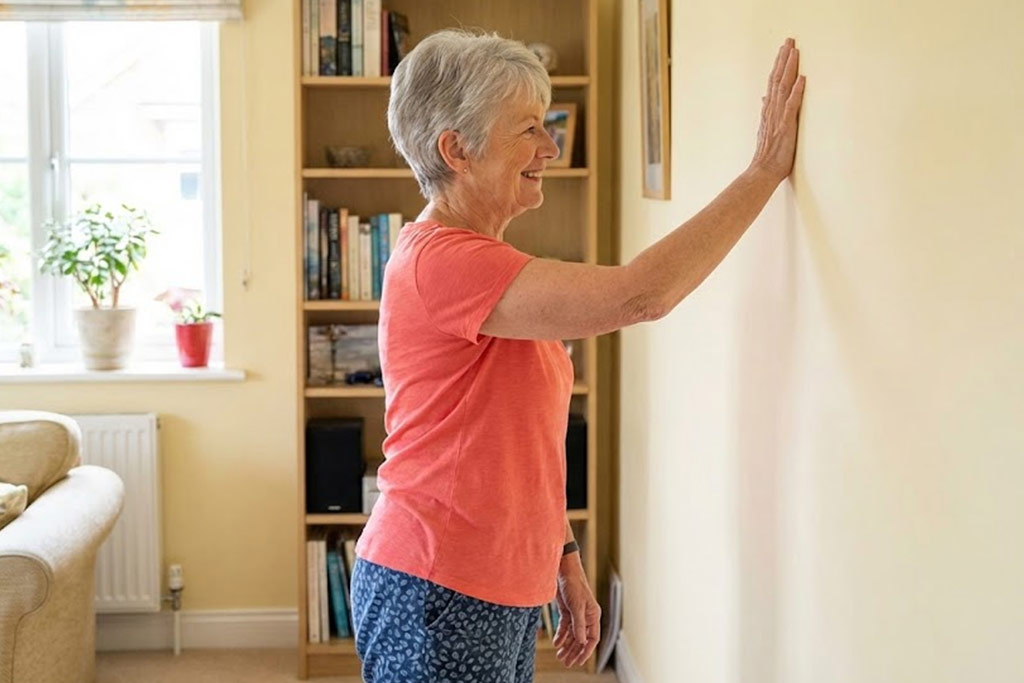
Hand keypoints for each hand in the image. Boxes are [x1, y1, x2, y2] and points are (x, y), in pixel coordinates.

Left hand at [553, 559, 600, 667]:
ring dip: (567, 645)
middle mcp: (586, 616)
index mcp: (593, 615)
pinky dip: (561, 635)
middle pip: (581, 639)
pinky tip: (556, 643)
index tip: (579, 661)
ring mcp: (576, 614)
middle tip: (566, 662)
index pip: (592, 639)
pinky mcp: (566, 610)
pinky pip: (565, 627)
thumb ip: (579, 624)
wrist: (563, 570)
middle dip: (574, 651)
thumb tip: (581, 641)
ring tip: (560, 656)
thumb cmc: (573, 584)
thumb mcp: (576, 606)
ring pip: (573, 635)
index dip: (586, 651)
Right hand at [750, 38, 805, 181]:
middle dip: (784, 59)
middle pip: (777, 79)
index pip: (773, 83)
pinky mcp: (786, 126)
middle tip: (789, 41)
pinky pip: (791, 105)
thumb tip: (763, 98)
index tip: (784, 50)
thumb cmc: (767, 155)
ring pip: (783, 88)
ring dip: (789, 68)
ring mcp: (778, 118)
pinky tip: (801, 78)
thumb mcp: (765, 130)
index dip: (778, 65)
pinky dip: (797, 91)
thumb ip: (765, 112)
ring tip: (794, 51)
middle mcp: (772, 111)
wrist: (762, 171)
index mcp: (768, 111)